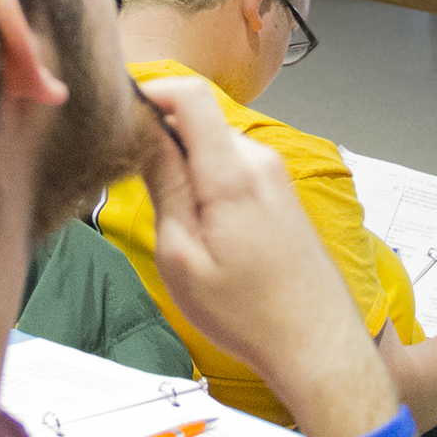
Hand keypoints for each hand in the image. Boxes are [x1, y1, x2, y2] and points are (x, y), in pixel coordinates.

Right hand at [134, 76, 381, 412]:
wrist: (316, 344)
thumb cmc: (248, 314)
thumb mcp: (181, 256)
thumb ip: (162, 185)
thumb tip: (143, 134)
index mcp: (232, 173)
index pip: (189, 94)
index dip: (149, 93)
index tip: (120, 116)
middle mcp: (259, 162)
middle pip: (198, 119)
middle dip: (161, 141)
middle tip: (136, 187)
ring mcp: (274, 175)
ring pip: (213, 145)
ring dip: (184, 167)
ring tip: (176, 222)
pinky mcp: (280, 192)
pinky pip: (232, 166)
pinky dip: (207, 183)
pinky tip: (205, 230)